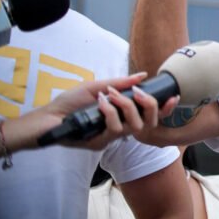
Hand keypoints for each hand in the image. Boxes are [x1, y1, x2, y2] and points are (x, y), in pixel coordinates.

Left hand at [6, 73, 179, 151]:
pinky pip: (114, 129)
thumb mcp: (96, 87)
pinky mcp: (98, 143)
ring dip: (125, 106)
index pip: (149, 117)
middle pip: (148, 124)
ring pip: (133, 128)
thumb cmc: (68, 104)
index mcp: (121, 117)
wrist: (45, 118)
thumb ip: (120, 84)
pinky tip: (99, 101)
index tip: (173, 97)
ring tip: (110, 94)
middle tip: (138, 92)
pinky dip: (109, 111)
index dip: (165, 110)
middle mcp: (118, 129)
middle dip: (149, 106)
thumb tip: (142, 75)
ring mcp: (108, 138)